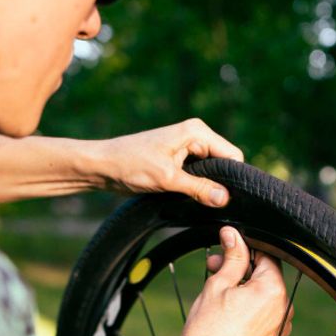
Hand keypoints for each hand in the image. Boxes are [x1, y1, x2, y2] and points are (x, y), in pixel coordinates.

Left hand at [96, 119, 242, 206]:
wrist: (102, 165)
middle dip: (219, 183)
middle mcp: (195, 136)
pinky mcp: (179, 160)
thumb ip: (199, 188)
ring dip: (206, 187)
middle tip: (209, 203)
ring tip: (195, 199)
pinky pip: (199, 174)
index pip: (232, 155)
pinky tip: (190, 197)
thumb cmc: (130, 164)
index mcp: (196, 132)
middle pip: (224, 163)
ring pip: (212, 171)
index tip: (228, 199)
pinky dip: (197, 186)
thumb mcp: (167, 179)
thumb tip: (225, 198)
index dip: (233, 177)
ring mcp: (187, 148)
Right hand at [171, 227, 292, 335]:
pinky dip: (250, 308)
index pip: (266, 256)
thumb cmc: (206, 330)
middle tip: (213, 268)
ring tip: (217, 291)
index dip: (243, 249)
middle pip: (265, 275)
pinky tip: (228, 311)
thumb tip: (233, 234)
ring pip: (265, 295)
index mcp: (273, 291)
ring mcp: (281, 327)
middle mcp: (284, 309)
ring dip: (245, 288)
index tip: (225, 251)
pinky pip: (266, 315)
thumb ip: (232, 257)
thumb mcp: (217, 284)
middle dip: (240, 269)